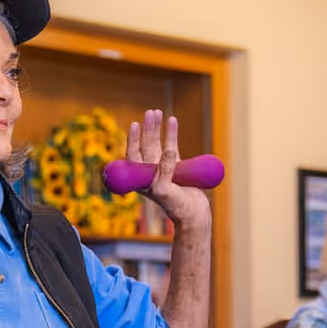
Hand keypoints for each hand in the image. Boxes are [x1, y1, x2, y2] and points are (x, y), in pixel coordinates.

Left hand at [128, 110, 210, 230]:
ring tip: (157, 112)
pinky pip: (172, 146)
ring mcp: (162, 167)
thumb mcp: (165, 190)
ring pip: (157, 144)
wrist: (193, 214)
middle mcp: (150, 172)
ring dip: (156, 128)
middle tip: (150, 113)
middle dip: (146, 129)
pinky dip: (171, 134)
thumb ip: (164, 170)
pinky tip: (172, 121)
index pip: (133, 155)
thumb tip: (167, 149)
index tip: (135, 125)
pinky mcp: (176, 166)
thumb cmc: (176, 207)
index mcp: (142, 179)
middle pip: (145, 146)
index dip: (133, 140)